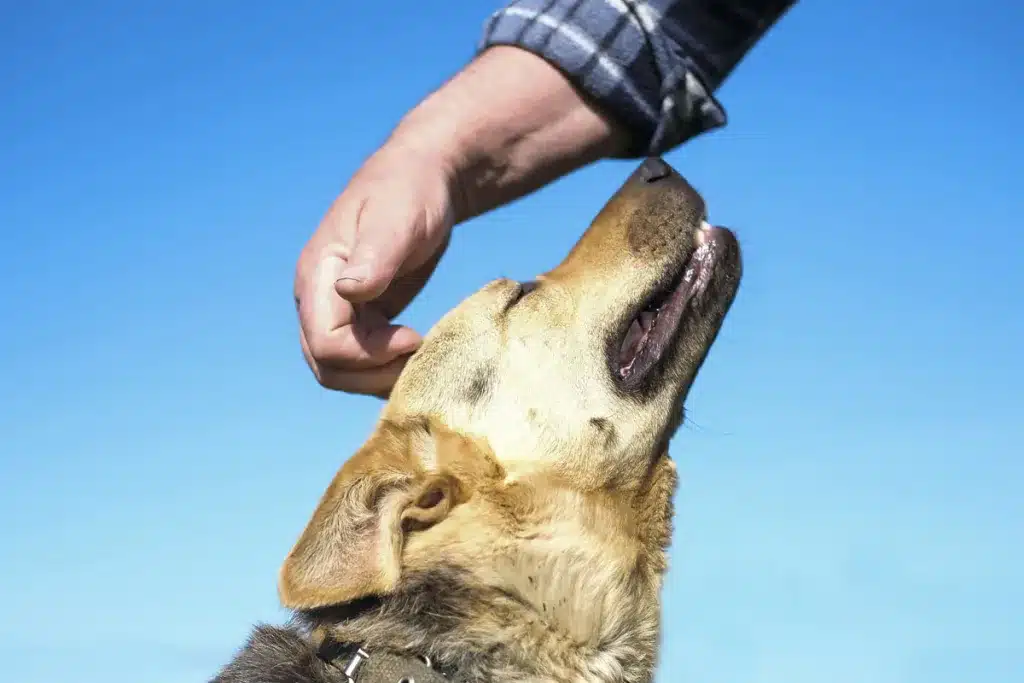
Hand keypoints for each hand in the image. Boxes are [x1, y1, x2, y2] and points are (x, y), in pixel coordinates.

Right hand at [294, 138, 456, 397]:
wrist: (421, 177)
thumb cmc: (410, 192)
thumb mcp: (397, 220)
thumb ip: (374, 256)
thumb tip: (349, 291)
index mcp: (319, 276)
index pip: (325, 344)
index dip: (368, 355)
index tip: (413, 336)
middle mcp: (319, 298)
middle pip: (328, 367)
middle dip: (373, 375)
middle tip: (421, 358)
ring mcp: (337, 309)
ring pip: (342, 370)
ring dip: (380, 376)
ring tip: (423, 356)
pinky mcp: (360, 316)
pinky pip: (361, 359)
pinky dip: (387, 366)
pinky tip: (419, 351)